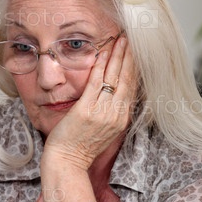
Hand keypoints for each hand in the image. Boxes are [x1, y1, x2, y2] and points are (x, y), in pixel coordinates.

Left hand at [43, 35, 136, 169]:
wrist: (67, 162)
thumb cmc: (80, 147)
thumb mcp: (104, 131)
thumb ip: (110, 113)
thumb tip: (113, 95)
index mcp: (121, 119)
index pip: (132, 88)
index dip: (134, 68)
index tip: (134, 52)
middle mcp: (116, 115)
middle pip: (127, 79)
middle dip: (129, 56)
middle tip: (129, 39)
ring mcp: (102, 112)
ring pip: (114, 78)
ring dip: (118, 56)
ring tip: (120, 39)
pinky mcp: (86, 110)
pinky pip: (96, 83)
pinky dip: (101, 66)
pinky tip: (103, 52)